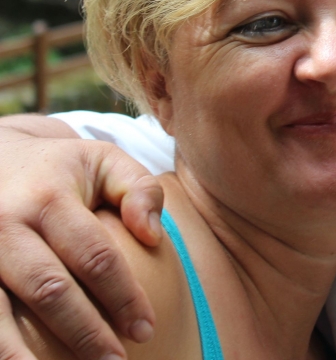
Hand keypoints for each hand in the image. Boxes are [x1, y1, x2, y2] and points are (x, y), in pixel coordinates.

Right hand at [0, 116, 163, 359]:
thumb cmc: (60, 168)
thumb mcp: (104, 161)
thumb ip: (139, 189)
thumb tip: (153, 235)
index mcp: (48, 197)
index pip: (94, 256)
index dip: (123, 296)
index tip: (145, 329)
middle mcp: (5, 225)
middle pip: (49, 290)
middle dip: (85, 333)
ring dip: (27, 356)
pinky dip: (1, 346)